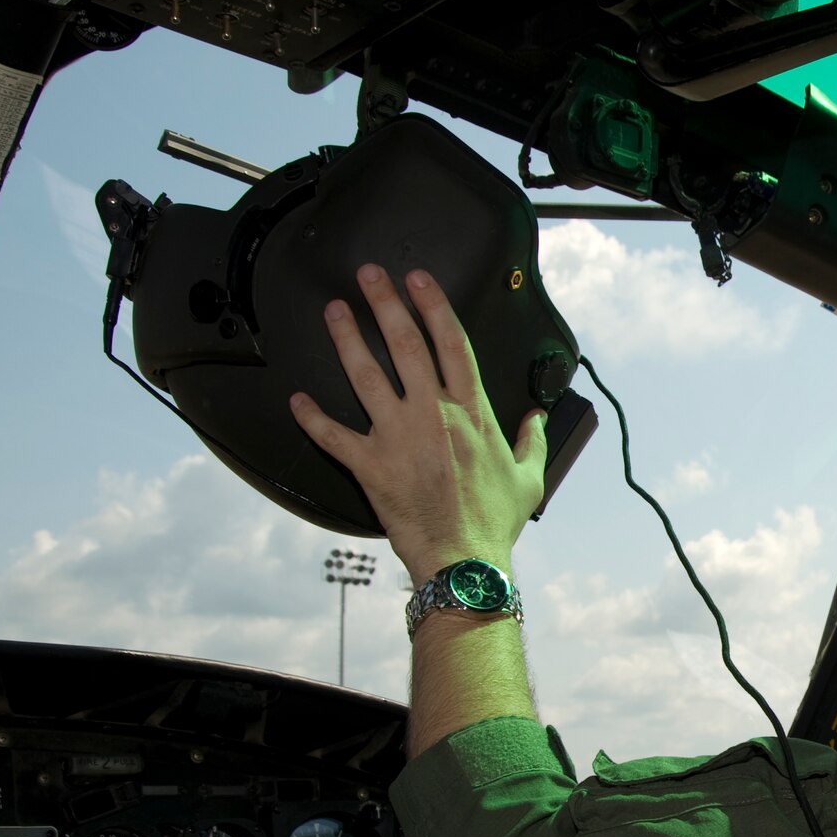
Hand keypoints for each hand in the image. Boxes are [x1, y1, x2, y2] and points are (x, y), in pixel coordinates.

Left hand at [289, 263, 546, 583]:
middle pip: (406, 346)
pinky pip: (334, 436)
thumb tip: (539, 419)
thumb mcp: (529, 479)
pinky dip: (312, 418)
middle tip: (368, 275)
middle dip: (385, 304)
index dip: (434, 306)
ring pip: (367, 377)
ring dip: (348, 340)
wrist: (465, 560)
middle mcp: (434, 416)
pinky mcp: (371, 466)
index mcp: (472, 414)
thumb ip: (533, 442)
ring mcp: (399, 438)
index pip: (452, 345)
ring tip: (334, 312)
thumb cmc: (494, 523)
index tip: (419, 280)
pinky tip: (297, 399)